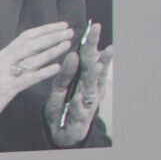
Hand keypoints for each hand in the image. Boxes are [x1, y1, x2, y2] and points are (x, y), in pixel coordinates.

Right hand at [0, 22, 73, 135]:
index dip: (44, 29)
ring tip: (67, 44)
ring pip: (30, 59)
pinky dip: (43, 72)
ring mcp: (3, 75)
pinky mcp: (5, 90)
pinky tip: (56, 68)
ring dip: (51, 51)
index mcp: (0, 56)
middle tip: (69, 31)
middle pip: (30, 44)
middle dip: (51, 36)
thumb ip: (11, 63)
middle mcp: (2, 62)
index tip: (61, 25)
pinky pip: (27, 79)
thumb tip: (32, 56)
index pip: (25, 37)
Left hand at [45, 24, 111, 145]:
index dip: (90, 43)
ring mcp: (88, 101)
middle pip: (93, 66)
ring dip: (95, 74)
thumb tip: (72, 54)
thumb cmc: (62, 107)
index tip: (93, 26)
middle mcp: (90, 87)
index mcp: (83, 78)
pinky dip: (81, 101)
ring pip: (93, 85)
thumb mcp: (60, 88)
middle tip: (99, 36)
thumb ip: (66, 74)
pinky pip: (81, 107)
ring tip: (96, 62)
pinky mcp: (83, 116)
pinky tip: (80, 98)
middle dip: (97, 50)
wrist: (60, 132)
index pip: (87, 57)